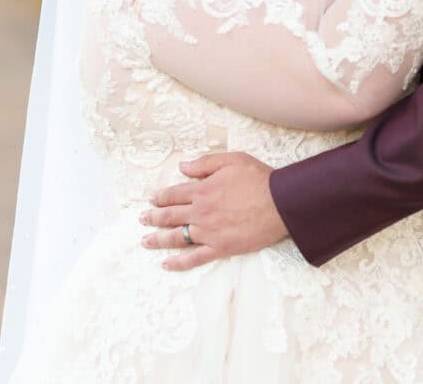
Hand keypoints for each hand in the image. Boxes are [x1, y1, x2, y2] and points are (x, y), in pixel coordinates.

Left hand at [139, 152, 287, 271]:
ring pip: (176, 237)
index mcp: (202, 190)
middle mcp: (200, 212)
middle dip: (153, 217)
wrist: (280, 203)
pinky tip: (166, 264)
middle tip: (142, 219)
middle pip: (169, 216)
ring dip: (158, 239)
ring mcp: (208, 232)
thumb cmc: (259, 179)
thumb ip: (204, 163)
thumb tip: (182, 167)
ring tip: (145, 241)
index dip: (160, 197)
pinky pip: (194, 258)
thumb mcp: (232, 160)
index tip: (152, 200)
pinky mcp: (220, 248)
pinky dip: (178, 262)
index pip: (173, 194)